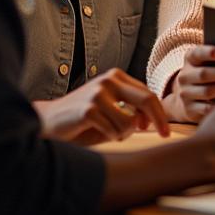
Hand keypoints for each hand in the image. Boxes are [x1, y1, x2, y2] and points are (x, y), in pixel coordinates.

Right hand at [35, 68, 168, 143]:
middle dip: (159, 119)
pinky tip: (94, 132)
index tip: (165, 130)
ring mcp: (99, 93)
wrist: (48, 122)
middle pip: (147, 99)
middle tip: (166, 135)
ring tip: (105, 132)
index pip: (148, 94)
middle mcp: (110, 80)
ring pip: (130, 122)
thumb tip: (149, 121)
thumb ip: (130, 113)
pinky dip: (110, 137)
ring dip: (122, 135)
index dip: (159, 113)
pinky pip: (115, 131)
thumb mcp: (111, 112)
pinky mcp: (89, 109)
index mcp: (117, 77)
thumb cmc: (82, 120)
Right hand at [163, 45, 214, 122]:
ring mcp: (185, 94)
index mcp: (190, 59)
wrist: (188, 97)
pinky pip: (208, 108)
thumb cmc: (208, 72)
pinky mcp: (190, 110)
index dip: (209, 53)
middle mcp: (184, 76)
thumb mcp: (208, 63)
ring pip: (207, 92)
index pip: (197, 53)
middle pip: (204, 74)